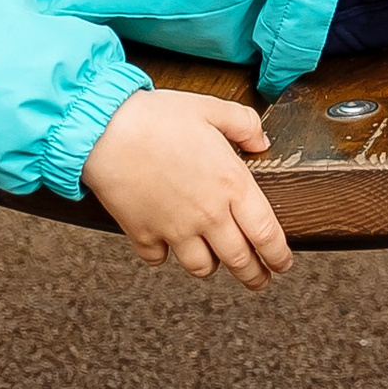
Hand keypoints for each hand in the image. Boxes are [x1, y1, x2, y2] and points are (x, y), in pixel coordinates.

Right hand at [81, 88, 292, 289]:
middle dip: (254, 275)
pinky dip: (165, 256)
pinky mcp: (143, 234)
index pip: (266, 234)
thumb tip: (261, 140)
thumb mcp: (210, 108)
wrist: (105, 130)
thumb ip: (243, 123)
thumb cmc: (158, 116)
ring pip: (202, 267)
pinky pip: (159, 258)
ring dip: (212, 267)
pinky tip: (167, 246)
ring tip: (216, 262)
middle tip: (260, 280)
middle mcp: (208, 214)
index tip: (282, 264)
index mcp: (231, 185)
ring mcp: (175, 228)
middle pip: (239, 260)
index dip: (278, 256)